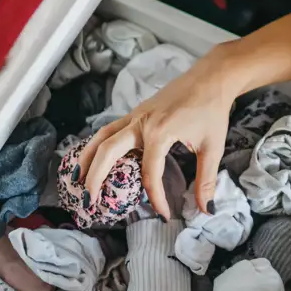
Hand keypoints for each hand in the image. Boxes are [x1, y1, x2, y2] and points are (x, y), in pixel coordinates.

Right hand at [78, 51, 237, 218]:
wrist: (212, 77)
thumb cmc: (212, 109)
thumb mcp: (212, 147)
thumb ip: (207, 181)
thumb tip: (206, 209)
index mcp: (160, 133)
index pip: (150, 174)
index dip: (155, 198)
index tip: (163, 214)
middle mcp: (141, 123)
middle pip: (108, 152)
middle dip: (95, 177)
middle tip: (90, 200)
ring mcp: (135, 115)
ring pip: (102, 137)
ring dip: (87, 158)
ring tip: (77, 180)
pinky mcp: (136, 111)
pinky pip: (109, 129)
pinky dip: (97, 143)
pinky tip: (94, 157)